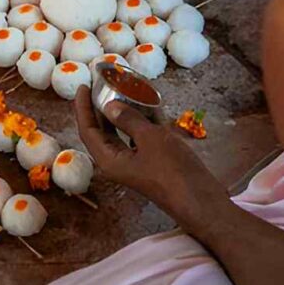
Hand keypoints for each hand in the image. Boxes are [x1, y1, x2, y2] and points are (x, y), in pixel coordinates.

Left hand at [74, 87, 228, 226]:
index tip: (83, 86)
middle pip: (102, 130)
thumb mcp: (150, 139)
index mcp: (109, 160)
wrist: (201, 200)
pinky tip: (148, 103)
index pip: (87, 130)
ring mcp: (135, 161)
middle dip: (101, 107)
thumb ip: (129, 120)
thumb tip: (109, 106)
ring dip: (123, 112)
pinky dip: (141, 120)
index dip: (82, 107)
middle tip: (102, 84)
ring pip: (122, 132)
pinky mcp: (151, 160)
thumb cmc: (173, 170)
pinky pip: (140, 136)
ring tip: (125, 89)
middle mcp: (118, 161)